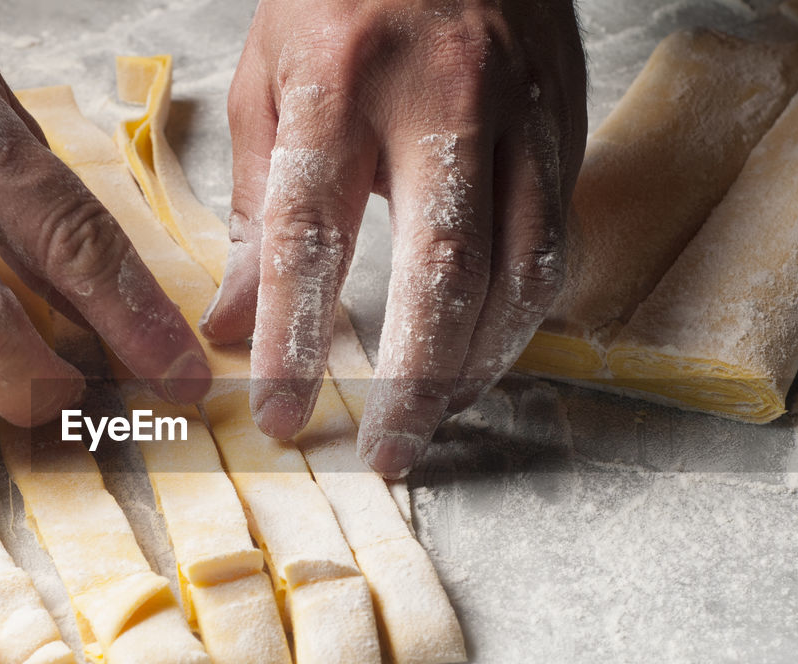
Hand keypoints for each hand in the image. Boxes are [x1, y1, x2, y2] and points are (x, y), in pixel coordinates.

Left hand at [205, 0, 585, 476]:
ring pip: (518, 269)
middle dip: (414, 380)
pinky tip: (483, 353)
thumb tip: (230, 323)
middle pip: (440, 270)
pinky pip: (555, 244)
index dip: (295, 338)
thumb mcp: (267, 77)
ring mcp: (521, 115)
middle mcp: (443, 101)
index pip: (311, 236)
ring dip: (477, 363)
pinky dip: (522, 317)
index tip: (282, 413)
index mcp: (340, 82)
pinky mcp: (567, 129)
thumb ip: (251, 203)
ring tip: (433, 417)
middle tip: (388, 452)